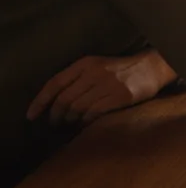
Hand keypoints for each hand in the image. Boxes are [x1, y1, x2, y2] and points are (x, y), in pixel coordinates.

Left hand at [26, 49, 177, 125]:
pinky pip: (93, 114)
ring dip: (70, 120)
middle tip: (55, 124)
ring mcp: (108, 84)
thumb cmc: (120, 69)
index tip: (31, 116)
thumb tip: (54, 103)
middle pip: (64, 100)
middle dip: (55, 116)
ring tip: (70, 124)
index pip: (55, 83)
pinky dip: (85, 121)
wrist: (152, 67)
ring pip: (77, 109)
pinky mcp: (120, 96)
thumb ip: (77, 79)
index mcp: (86, 63)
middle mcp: (95, 72)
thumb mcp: (97, 66)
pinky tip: (86, 122)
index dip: (40, 101)